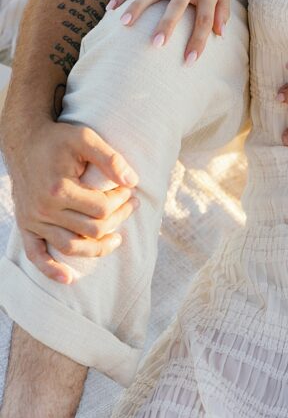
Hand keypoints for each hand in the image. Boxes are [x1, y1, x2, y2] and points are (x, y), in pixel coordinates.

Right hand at [3, 122, 138, 282]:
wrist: (24, 140)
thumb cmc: (58, 138)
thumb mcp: (86, 138)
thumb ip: (110, 158)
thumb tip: (132, 180)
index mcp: (58, 188)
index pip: (102, 209)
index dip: (122, 201)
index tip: (129, 190)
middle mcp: (43, 208)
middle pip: (91, 229)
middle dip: (118, 220)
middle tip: (131, 206)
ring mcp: (33, 220)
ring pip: (69, 247)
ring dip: (97, 248)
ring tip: (117, 239)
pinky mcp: (26, 226)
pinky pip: (35, 254)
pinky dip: (50, 269)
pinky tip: (68, 278)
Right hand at [107, 0, 229, 63]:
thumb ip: (223, 9)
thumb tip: (220, 35)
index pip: (205, 19)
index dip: (198, 41)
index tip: (190, 61)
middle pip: (177, 7)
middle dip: (166, 25)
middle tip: (156, 44)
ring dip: (136, 8)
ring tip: (123, 24)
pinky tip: (110, 7)